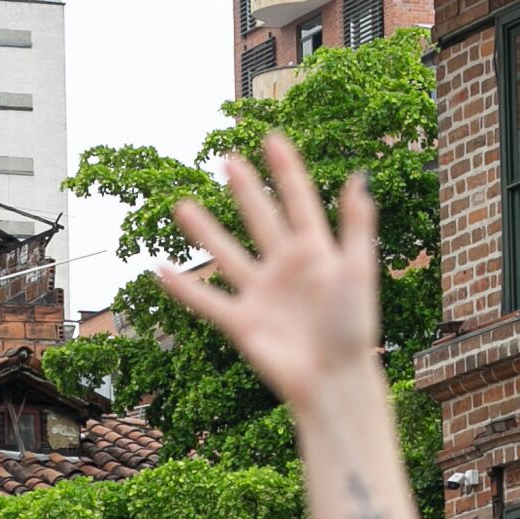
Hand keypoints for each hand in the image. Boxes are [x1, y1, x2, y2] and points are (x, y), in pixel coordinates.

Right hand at [151, 133, 383, 409]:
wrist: (333, 380)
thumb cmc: (353, 328)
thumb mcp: (358, 270)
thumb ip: (356, 225)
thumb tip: (358, 177)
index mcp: (316, 253)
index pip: (299, 201)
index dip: (286, 170)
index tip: (272, 138)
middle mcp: (286, 269)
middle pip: (261, 219)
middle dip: (245, 190)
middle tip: (227, 160)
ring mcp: (261, 294)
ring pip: (227, 254)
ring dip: (205, 231)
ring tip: (182, 205)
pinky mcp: (242, 323)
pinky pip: (207, 302)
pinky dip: (183, 289)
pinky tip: (161, 270)